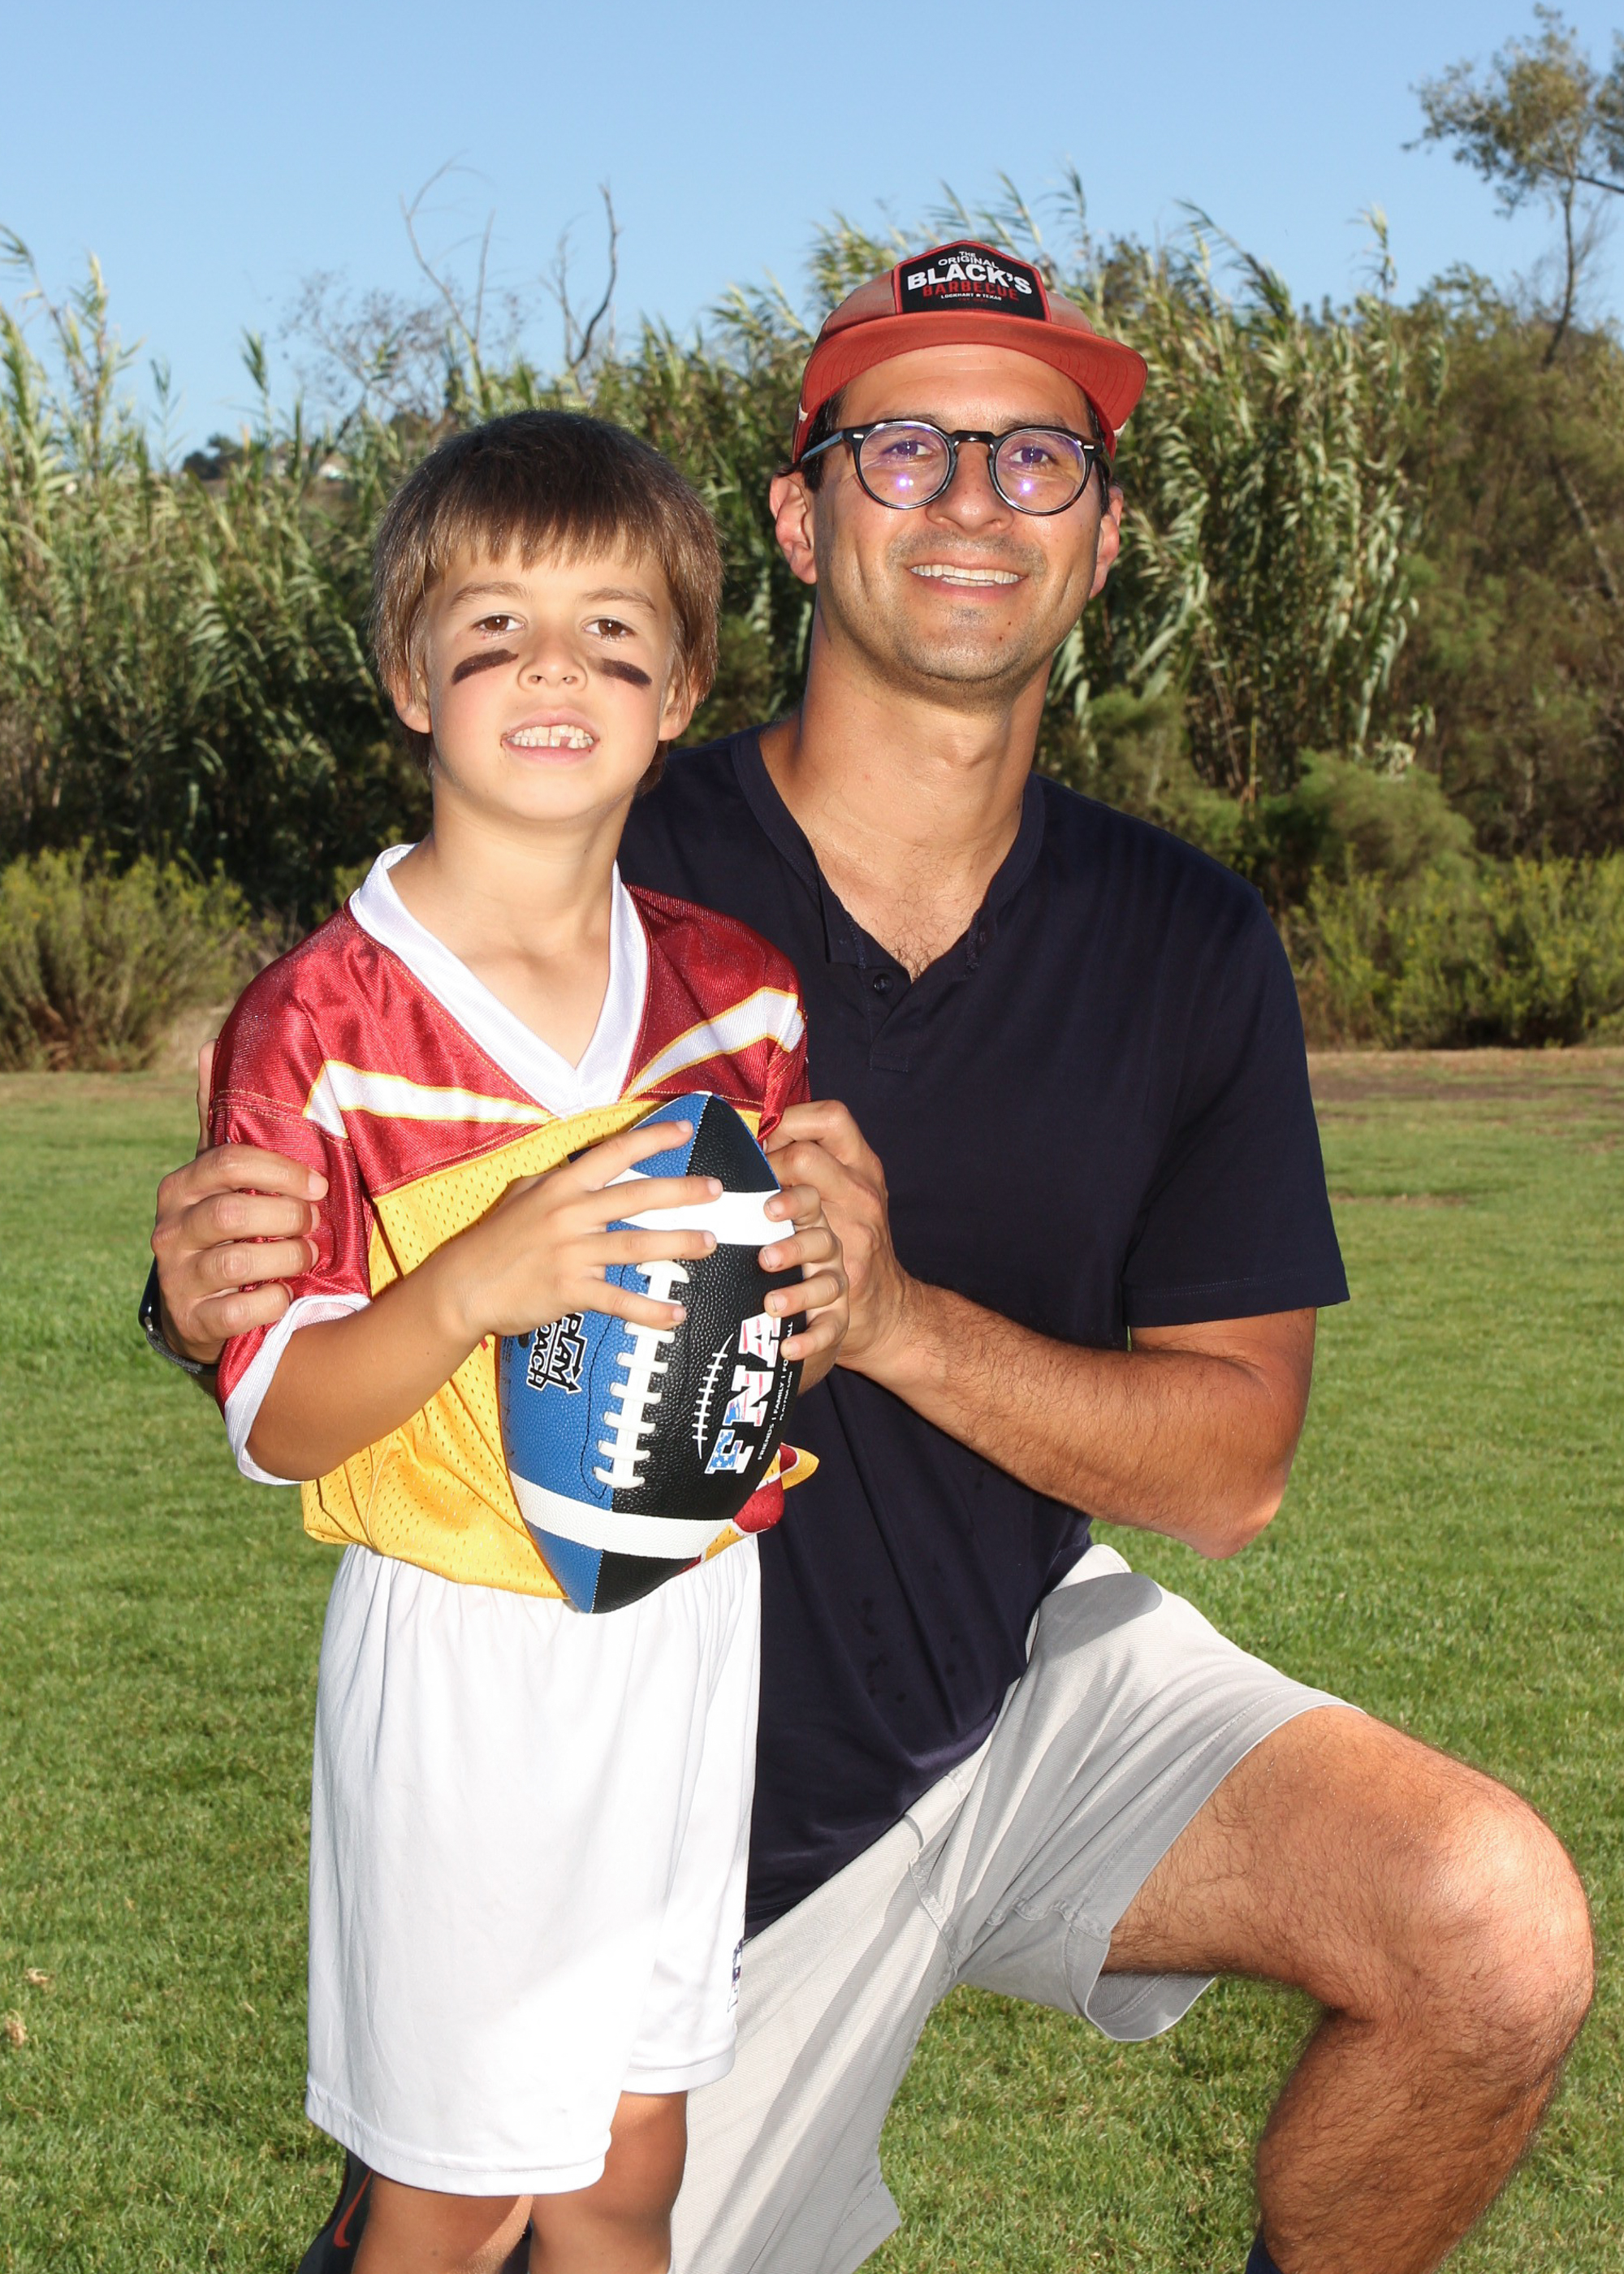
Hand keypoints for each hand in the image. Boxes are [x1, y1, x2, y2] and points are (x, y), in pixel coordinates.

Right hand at [150, 1042, 326, 1362]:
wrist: (198, 1307)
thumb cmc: (226, 1226)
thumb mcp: (220, 1176)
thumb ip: (218, 1117)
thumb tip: (207, 1045)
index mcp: (180, 1187)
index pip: (227, 1160)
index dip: (280, 1170)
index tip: (317, 1183)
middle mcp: (170, 1230)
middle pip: (234, 1212)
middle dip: (288, 1217)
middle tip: (314, 1222)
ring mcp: (178, 1278)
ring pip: (238, 1262)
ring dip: (287, 1258)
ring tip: (306, 1255)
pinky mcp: (193, 1323)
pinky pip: (238, 1311)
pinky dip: (272, 1302)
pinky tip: (285, 1295)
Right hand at [430, 1119, 724, 1344]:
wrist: (461, 1287)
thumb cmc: (493, 1241)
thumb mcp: (520, 1196)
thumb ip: (555, 1182)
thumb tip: (580, 1169)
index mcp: (561, 1187)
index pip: (614, 1154)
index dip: (652, 1139)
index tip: (685, 1130)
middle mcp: (570, 1214)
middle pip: (638, 1197)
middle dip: (683, 1192)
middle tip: (715, 1191)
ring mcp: (571, 1253)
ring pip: (637, 1245)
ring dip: (678, 1244)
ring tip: (707, 1243)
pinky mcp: (569, 1289)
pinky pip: (619, 1300)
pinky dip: (650, 1311)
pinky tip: (676, 1315)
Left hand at [759, 1181, 848, 1386]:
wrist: (793, 1328)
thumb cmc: (767, 1278)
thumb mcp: (758, 1251)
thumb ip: (741, 1232)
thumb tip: (696, 1209)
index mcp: (807, 1228)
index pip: (809, 1203)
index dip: (794, 1202)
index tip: (768, 1209)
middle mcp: (825, 1254)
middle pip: (821, 1242)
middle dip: (794, 1249)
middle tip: (764, 1259)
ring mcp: (834, 1287)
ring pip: (826, 1286)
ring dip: (799, 1295)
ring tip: (771, 1305)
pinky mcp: (837, 1322)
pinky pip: (829, 1329)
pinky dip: (810, 1339)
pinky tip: (789, 1346)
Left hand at [763, 1101, 911, 1377]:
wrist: (891, 1309)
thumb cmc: (851, 1243)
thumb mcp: (840, 1195)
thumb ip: (808, 1166)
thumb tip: (750, 1138)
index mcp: (855, 1172)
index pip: (830, 1119)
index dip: (791, 1124)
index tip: (764, 1145)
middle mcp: (857, 1205)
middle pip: (814, 1172)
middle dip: (782, 1190)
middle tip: (761, 1210)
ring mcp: (852, 1255)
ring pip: (822, 1251)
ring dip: (791, 1262)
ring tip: (766, 1274)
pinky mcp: (848, 1304)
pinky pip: (830, 1321)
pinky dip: (808, 1334)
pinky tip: (787, 1341)